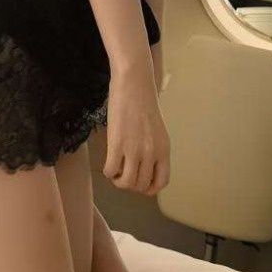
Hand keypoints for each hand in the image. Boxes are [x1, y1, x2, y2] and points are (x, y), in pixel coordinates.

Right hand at [103, 59, 169, 195]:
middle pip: (141, 185)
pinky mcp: (117, 143)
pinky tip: (108, 162)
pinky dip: (108, 172)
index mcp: (164, 149)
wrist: (134, 82)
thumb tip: (143, 166)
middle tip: (123, 173)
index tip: (140, 182)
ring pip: (126, 183)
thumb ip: (153, 148)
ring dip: (118, 181)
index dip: (149, 188)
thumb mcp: (156, 129)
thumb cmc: (144, 101)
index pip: (161, 182)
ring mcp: (134, 149)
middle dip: (131, 184)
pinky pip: (111, 171)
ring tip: (115, 170)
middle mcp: (152, 153)